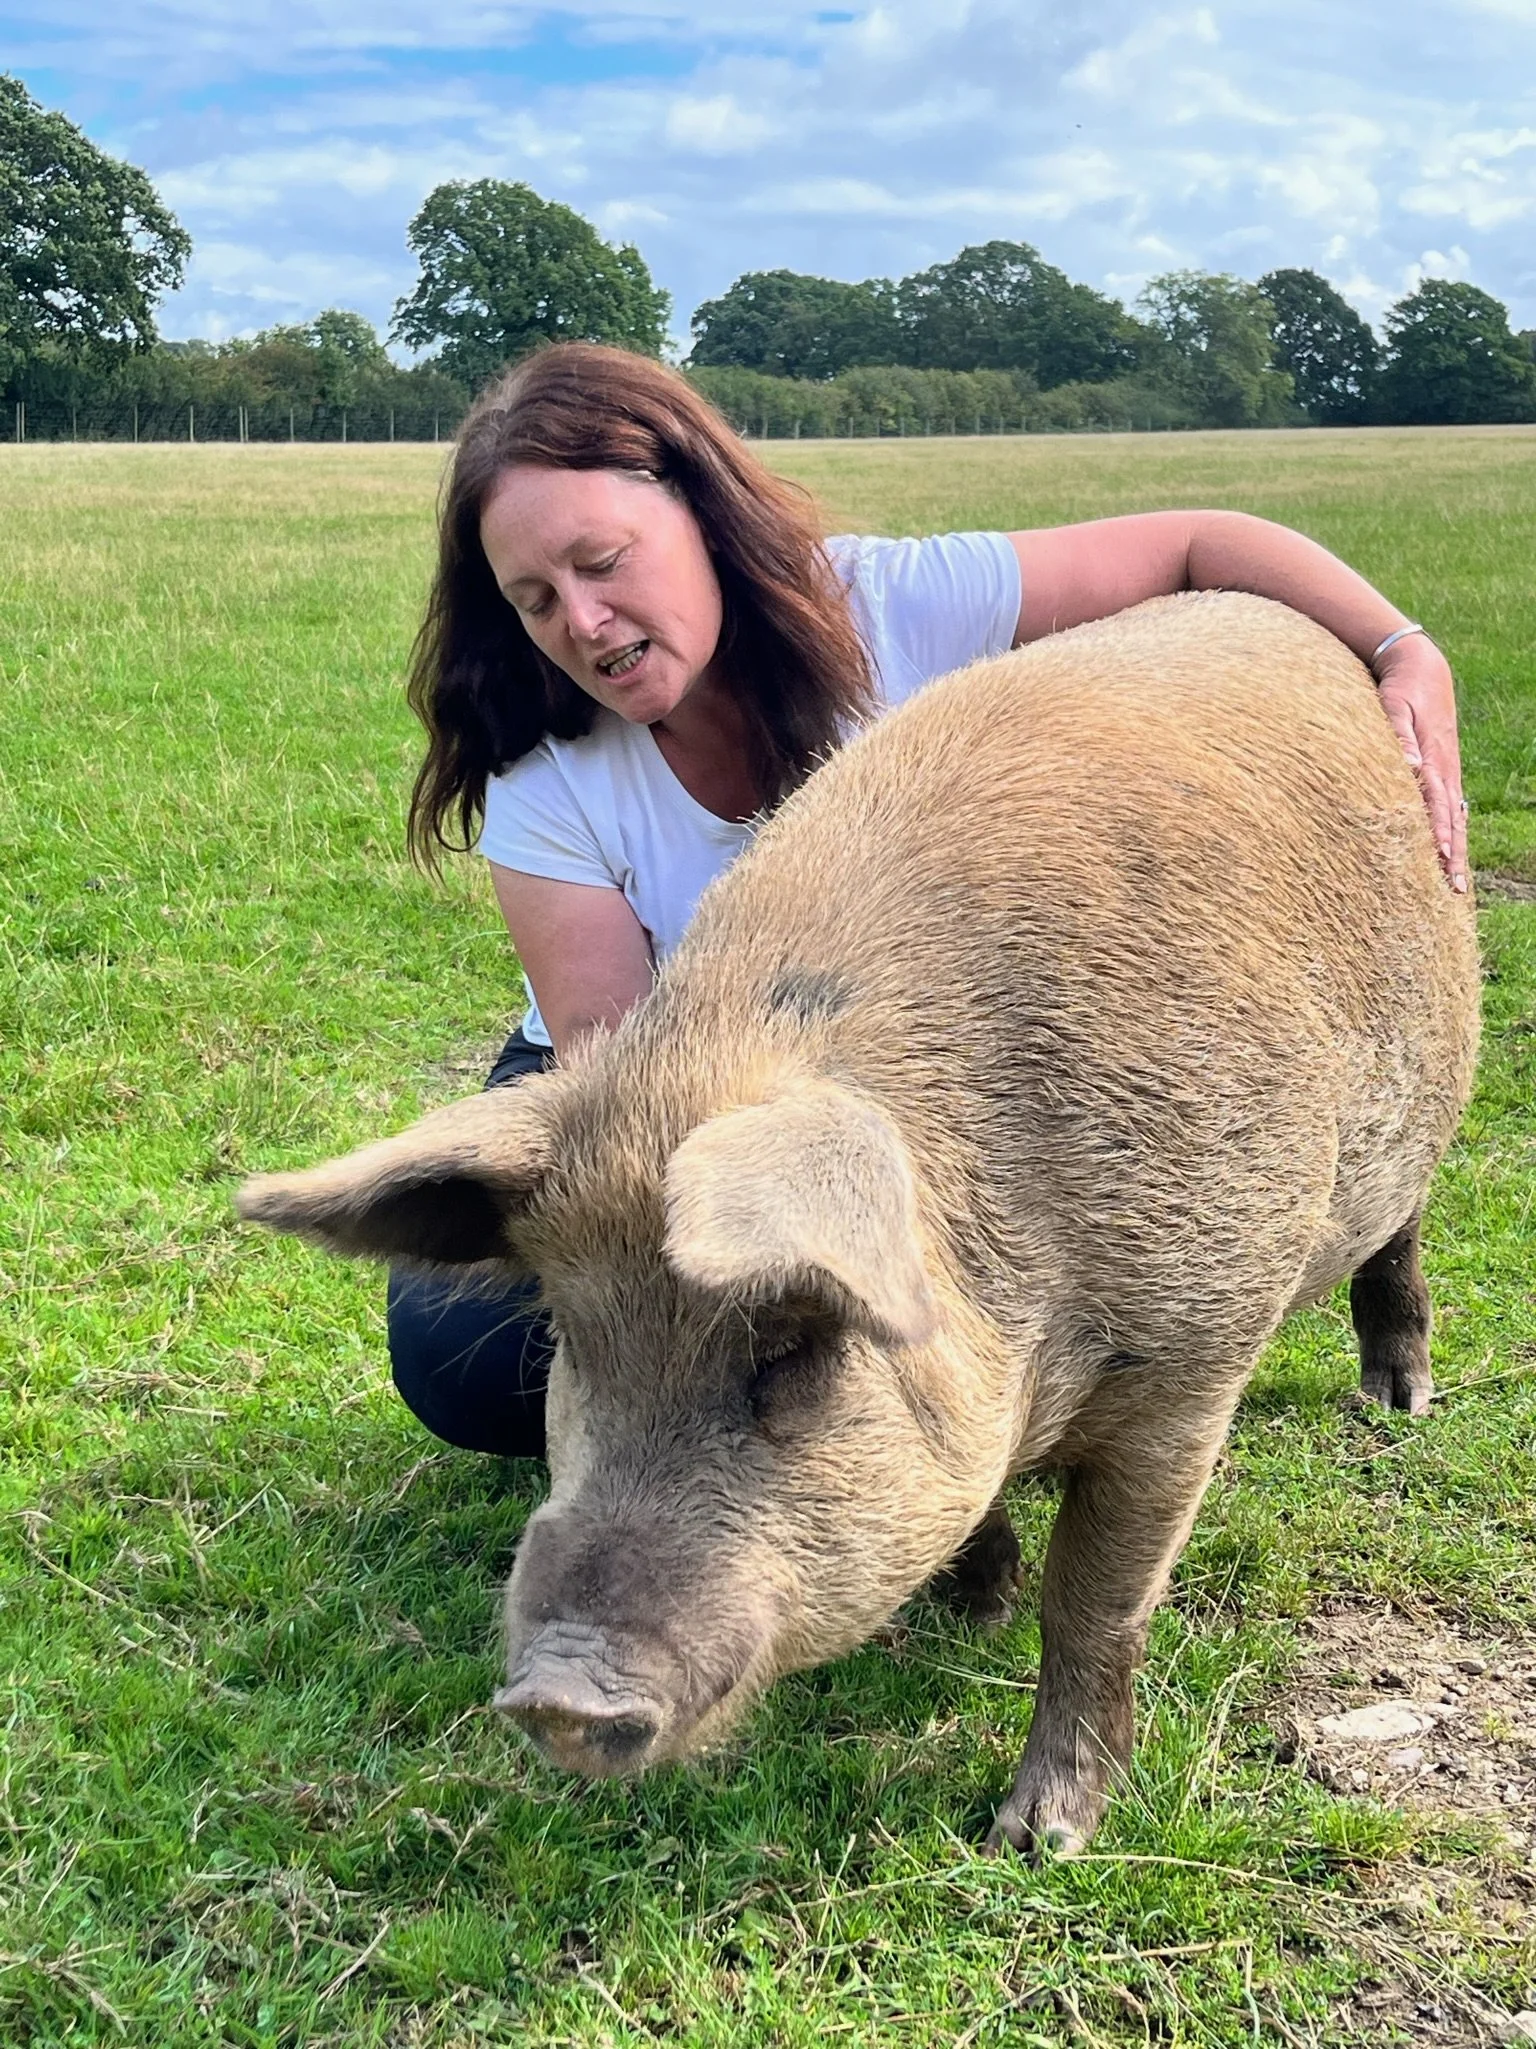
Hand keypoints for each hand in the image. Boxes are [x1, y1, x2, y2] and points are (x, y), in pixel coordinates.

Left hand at [1372, 637, 1467, 893]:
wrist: (1422, 670)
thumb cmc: (1401, 690)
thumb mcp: (1394, 705)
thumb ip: (1397, 734)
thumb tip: (1408, 763)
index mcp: (1433, 759)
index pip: (1437, 802)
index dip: (1438, 830)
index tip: (1439, 855)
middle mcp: (1445, 771)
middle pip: (1452, 821)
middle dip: (1453, 856)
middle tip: (1454, 889)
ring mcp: (1448, 773)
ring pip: (1455, 820)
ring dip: (1456, 853)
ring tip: (1456, 885)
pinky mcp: (1445, 773)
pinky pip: (1453, 811)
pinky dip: (1454, 834)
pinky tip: (1452, 855)